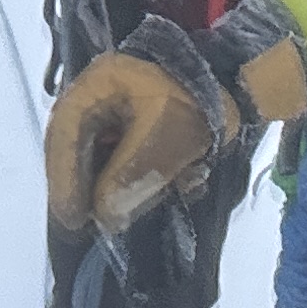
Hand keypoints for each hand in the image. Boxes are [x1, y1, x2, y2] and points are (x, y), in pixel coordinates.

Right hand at [43, 10, 306, 234]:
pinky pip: (128, 163)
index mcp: (97, 84)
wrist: (243, 82)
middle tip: (99, 226)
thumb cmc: (198, 99)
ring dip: (130, 187)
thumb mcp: (165, 136)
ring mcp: (116, 114)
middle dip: (97, 190)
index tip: (72, 219)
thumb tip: (104, 218)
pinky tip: (185, 182)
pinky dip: (151, 180)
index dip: (63, 179)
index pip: (63, 134)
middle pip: (79, 152)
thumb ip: (131, 176)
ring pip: (104, 163)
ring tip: (163, 195)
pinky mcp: (137, 130)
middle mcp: (98, 99)